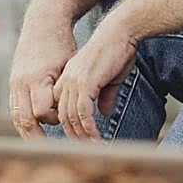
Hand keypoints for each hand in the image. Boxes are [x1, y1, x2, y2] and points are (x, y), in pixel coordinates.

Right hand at [8, 0, 76, 139]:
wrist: (43, 23)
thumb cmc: (63, 43)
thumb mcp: (70, 64)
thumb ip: (69, 88)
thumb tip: (78, 113)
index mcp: (38, 77)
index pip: (43, 112)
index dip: (55, 119)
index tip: (66, 120)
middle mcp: (22, 82)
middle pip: (25, 120)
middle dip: (37, 138)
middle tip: (51, 152)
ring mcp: (14, 83)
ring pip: (17, 117)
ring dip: (28, 133)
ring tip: (41, 147)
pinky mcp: (13, 82)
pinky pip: (15, 108)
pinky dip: (23, 121)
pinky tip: (34, 130)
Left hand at [53, 16, 137, 139]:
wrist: (121, 31)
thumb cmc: (119, 50)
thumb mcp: (110, 77)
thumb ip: (104, 95)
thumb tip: (105, 112)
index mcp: (68, 79)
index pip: (61, 109)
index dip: (69, 126)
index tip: (80, 141)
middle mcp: (66, 81)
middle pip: (63, 117)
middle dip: (74, 137)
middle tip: (87, 152)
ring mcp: (73, 82)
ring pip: (71, 118)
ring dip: (83, 136)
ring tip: (95, 149)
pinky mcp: (84, 83)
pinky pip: (83, 113)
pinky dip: (89, 128)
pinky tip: (98, 138)